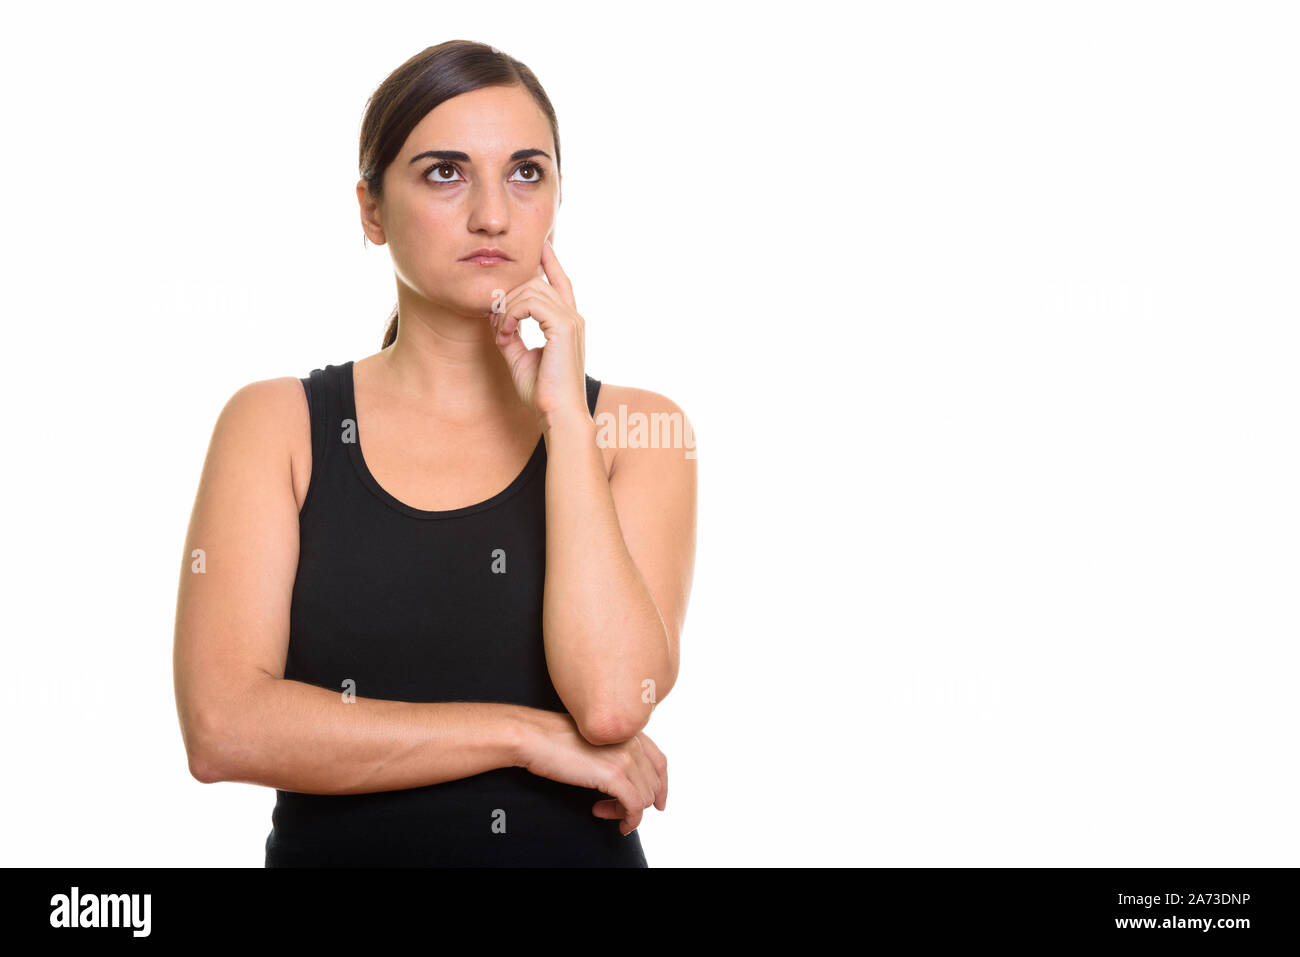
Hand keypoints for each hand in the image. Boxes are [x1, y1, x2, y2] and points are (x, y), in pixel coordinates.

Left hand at [488, 239, 588, 423]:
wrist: (557, 415)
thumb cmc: (542, 394)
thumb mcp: (520, 357)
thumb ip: (512, 334)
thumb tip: (499, 320)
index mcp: (567, 323)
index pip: (559, 281)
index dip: (549, 260)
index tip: (539, 245)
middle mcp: (573, 317)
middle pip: (536, 281)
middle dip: (508, 294)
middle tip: (495, 322)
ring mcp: (571, 320)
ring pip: (531, 288)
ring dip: (506, 308)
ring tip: (501, 333)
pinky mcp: (563, 327)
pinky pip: (530, 303)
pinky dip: (510, 316)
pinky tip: (505, 334)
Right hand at [516, 709, 666, 835]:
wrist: (532, 736)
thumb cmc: (553, 738)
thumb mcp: (592, 739)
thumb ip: (612, 750)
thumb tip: (621, 776)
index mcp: (628, 731)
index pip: (659, 762)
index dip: (661, 786)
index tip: (657, 803)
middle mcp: (632, 742)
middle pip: (653, 784)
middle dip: (636, 802)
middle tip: (610, 809)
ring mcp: (625, 758)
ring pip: (645, 798)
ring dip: (625, 811)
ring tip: (601, 810)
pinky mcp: (613, 775)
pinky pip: (634, 807)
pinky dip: (626, 819)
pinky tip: (602, 815)